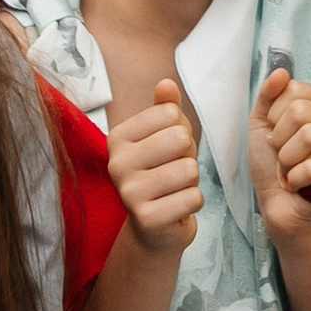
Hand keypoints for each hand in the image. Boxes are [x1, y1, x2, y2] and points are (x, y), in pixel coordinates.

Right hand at [106, 79, 202, 257]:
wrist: (154, 227)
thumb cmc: (161, 172)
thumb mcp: (163, 136)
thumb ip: (166, 108)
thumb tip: (166, 83)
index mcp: (117, 138)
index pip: (170, 113)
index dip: (181, 129)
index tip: (168, 149)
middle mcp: (117, 164)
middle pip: (180, 138)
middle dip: (188, 154)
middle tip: (174, 170)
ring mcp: (129, 193)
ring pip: (189, 168)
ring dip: (192, 180)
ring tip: (175, 188)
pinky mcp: (147, 219)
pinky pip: (194, 197)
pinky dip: (194, 201)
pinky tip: (177, 206)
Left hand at [247, 68, 310, 241]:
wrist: (277, 205)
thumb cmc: (273, 163)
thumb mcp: (262, 123)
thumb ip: (268, 95)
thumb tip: (281, 71)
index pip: (294, 89)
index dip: (274, 115)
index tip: (277, 134)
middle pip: (300, 111)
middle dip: (279, 139)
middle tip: (283, 156)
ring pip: (309, 135)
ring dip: (286, 160)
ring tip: (290, 170)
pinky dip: (294, 179)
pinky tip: (299, 185)